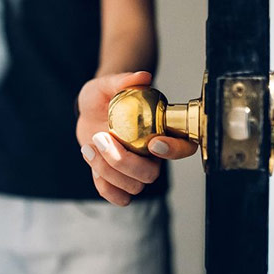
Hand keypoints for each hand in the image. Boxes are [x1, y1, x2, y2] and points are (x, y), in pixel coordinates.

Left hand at [77, 71, 197, 205]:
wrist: (90, 109)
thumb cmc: (105, 95)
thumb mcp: (108, 83)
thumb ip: (124, 79)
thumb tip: (143, 76)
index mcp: (161, 131)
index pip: (183, 148)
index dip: (173, 151)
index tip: (153, 142)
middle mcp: (152, 156)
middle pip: (150, 174)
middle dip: (123, 162)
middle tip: (101, 137)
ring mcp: (134, 170)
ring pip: (132, 186)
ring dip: (107, 169)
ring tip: (89, 144)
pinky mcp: (116, 179)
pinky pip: (117, 196)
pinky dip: (103, 185)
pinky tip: (90, 158)